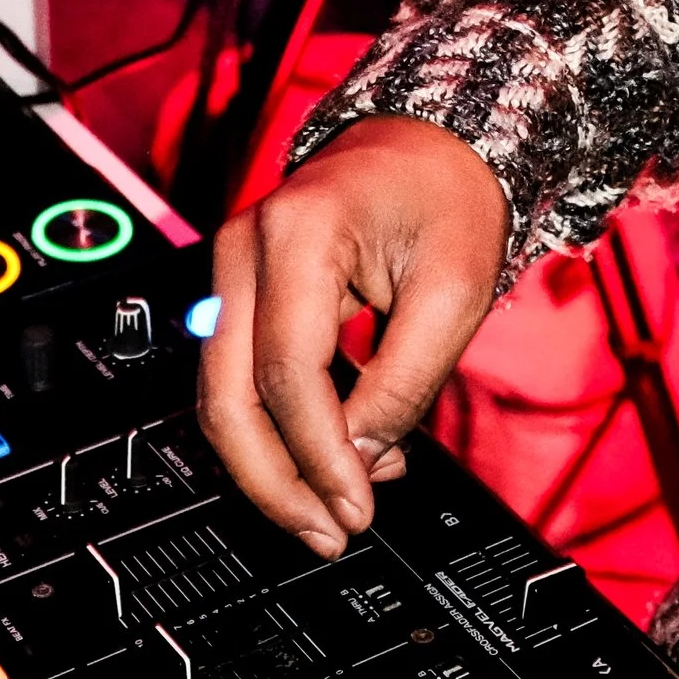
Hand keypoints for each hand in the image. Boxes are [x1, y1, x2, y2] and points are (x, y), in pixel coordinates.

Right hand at [200, 117, 508, 557]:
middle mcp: (246, 248)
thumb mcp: (455, 293)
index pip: (286, 374)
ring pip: (222, 396)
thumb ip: (406, 381)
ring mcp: (233, 267)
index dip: (318, 456)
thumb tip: (359, 458)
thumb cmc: (445, 197)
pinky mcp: (242, 289)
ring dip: (272, 466)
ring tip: (335, 508)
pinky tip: (336, 457)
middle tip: (327, 533)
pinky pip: (242, 376)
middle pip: (228, 396)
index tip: (356, 508)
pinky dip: (280, 428)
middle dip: (275, 481)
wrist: (428, 145)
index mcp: (299, 234)